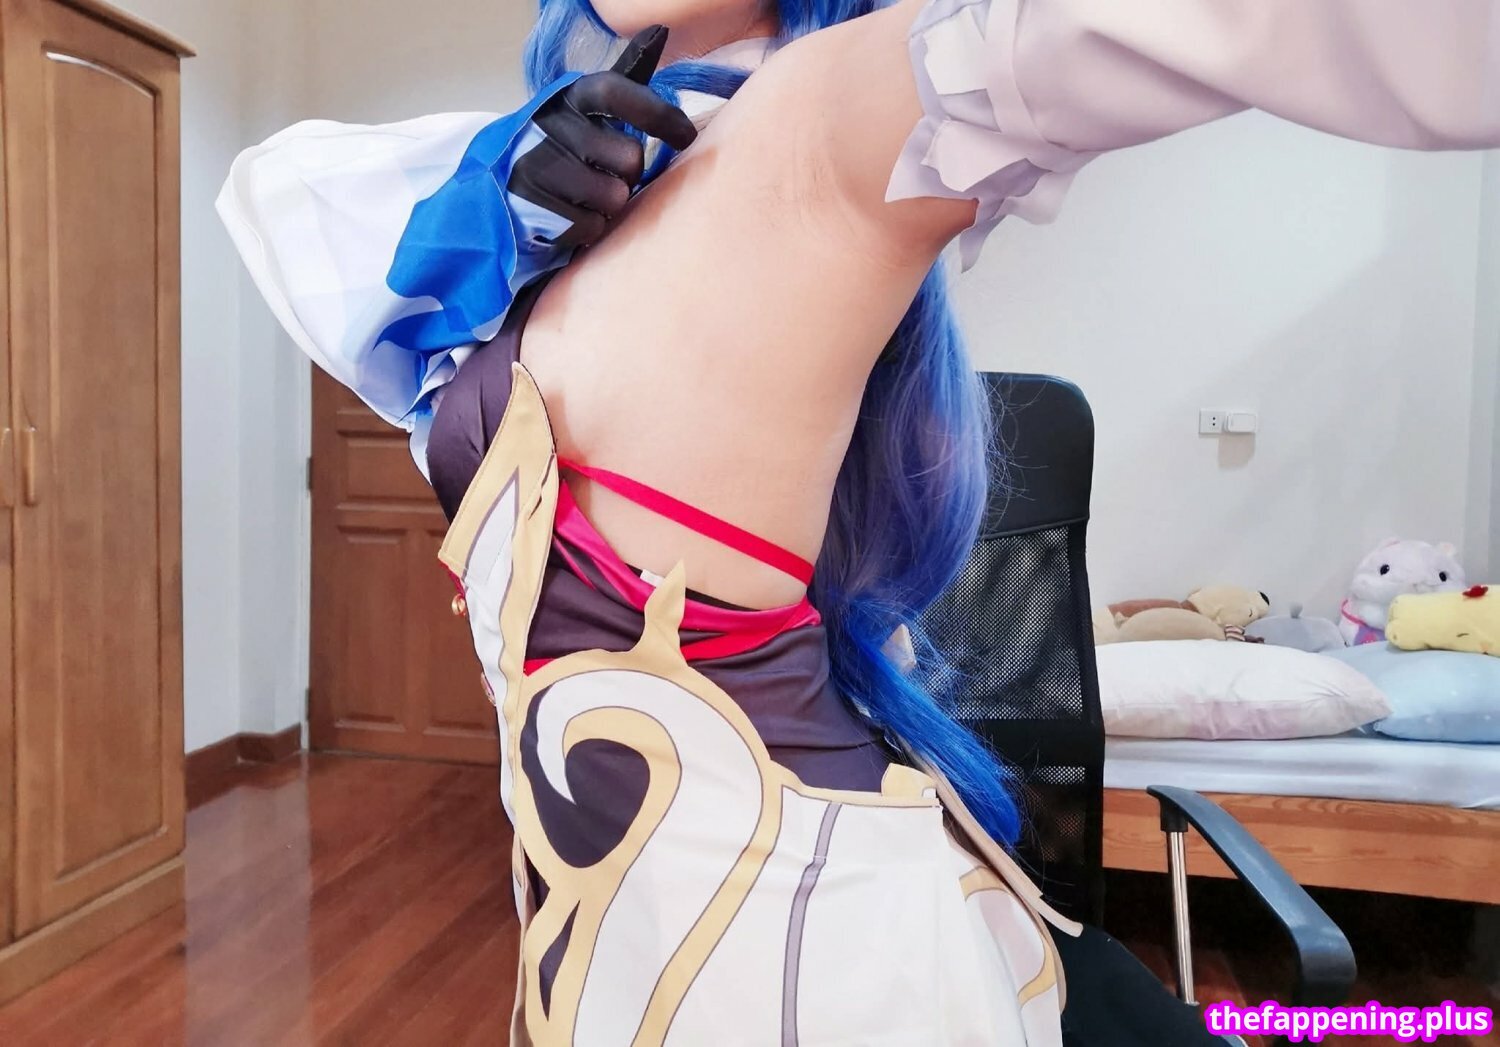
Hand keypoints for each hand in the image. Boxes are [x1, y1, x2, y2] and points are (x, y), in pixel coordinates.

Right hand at [508, 25, 697, 247]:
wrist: (502, 183)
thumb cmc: (564, 142)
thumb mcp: (588, 106)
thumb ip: (626, 77)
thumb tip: (659, 30)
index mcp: (568, 96)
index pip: (616, 91)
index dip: (657, 113)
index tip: (686, 136)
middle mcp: (549, 125)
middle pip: (627, 158)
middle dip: (629, 174)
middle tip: (611, 173)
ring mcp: (535, 165)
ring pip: (613, 197)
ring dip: (610, 203)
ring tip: (589, 195)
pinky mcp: (529, 206)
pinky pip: (590, 226)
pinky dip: (589, 227)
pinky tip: (572, 213)